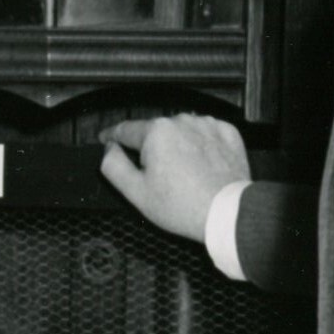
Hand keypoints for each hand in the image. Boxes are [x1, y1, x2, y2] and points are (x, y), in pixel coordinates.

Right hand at [99, 113, 248, 240]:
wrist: (228, 213)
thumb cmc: (183, 206)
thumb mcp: (135, 192)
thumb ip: (113, 165)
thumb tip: (109, 148)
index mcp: (156, 132)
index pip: (125, 130)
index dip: (111, 136)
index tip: (106, 139)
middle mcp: (181, 121)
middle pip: (154, 132)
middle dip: (150, 148)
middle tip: (155, 176)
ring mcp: (207, 125)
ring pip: (180, 131)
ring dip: (176, 145)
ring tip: (181, 174)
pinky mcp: (227, 133)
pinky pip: (205, 134)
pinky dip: (200, 145)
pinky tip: (200, 166)